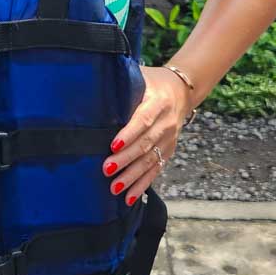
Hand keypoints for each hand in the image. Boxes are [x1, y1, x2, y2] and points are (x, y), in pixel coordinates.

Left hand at [100, 66, 190, 204]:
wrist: (182, 90)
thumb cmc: (152, 82)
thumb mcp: (141, 77)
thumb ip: (123, 82)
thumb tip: (94, 83)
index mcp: (158, 102)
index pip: (143, 119)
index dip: (129, 133)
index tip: (113, 145)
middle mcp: (166, 122)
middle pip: (145, 144)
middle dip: (126, 159)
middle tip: (106, 169)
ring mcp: (169, 139)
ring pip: (150, 160)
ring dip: (132, 176)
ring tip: (115, 187)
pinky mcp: (169, 151)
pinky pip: (156, 170)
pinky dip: (143, 185)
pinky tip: (130, 198)